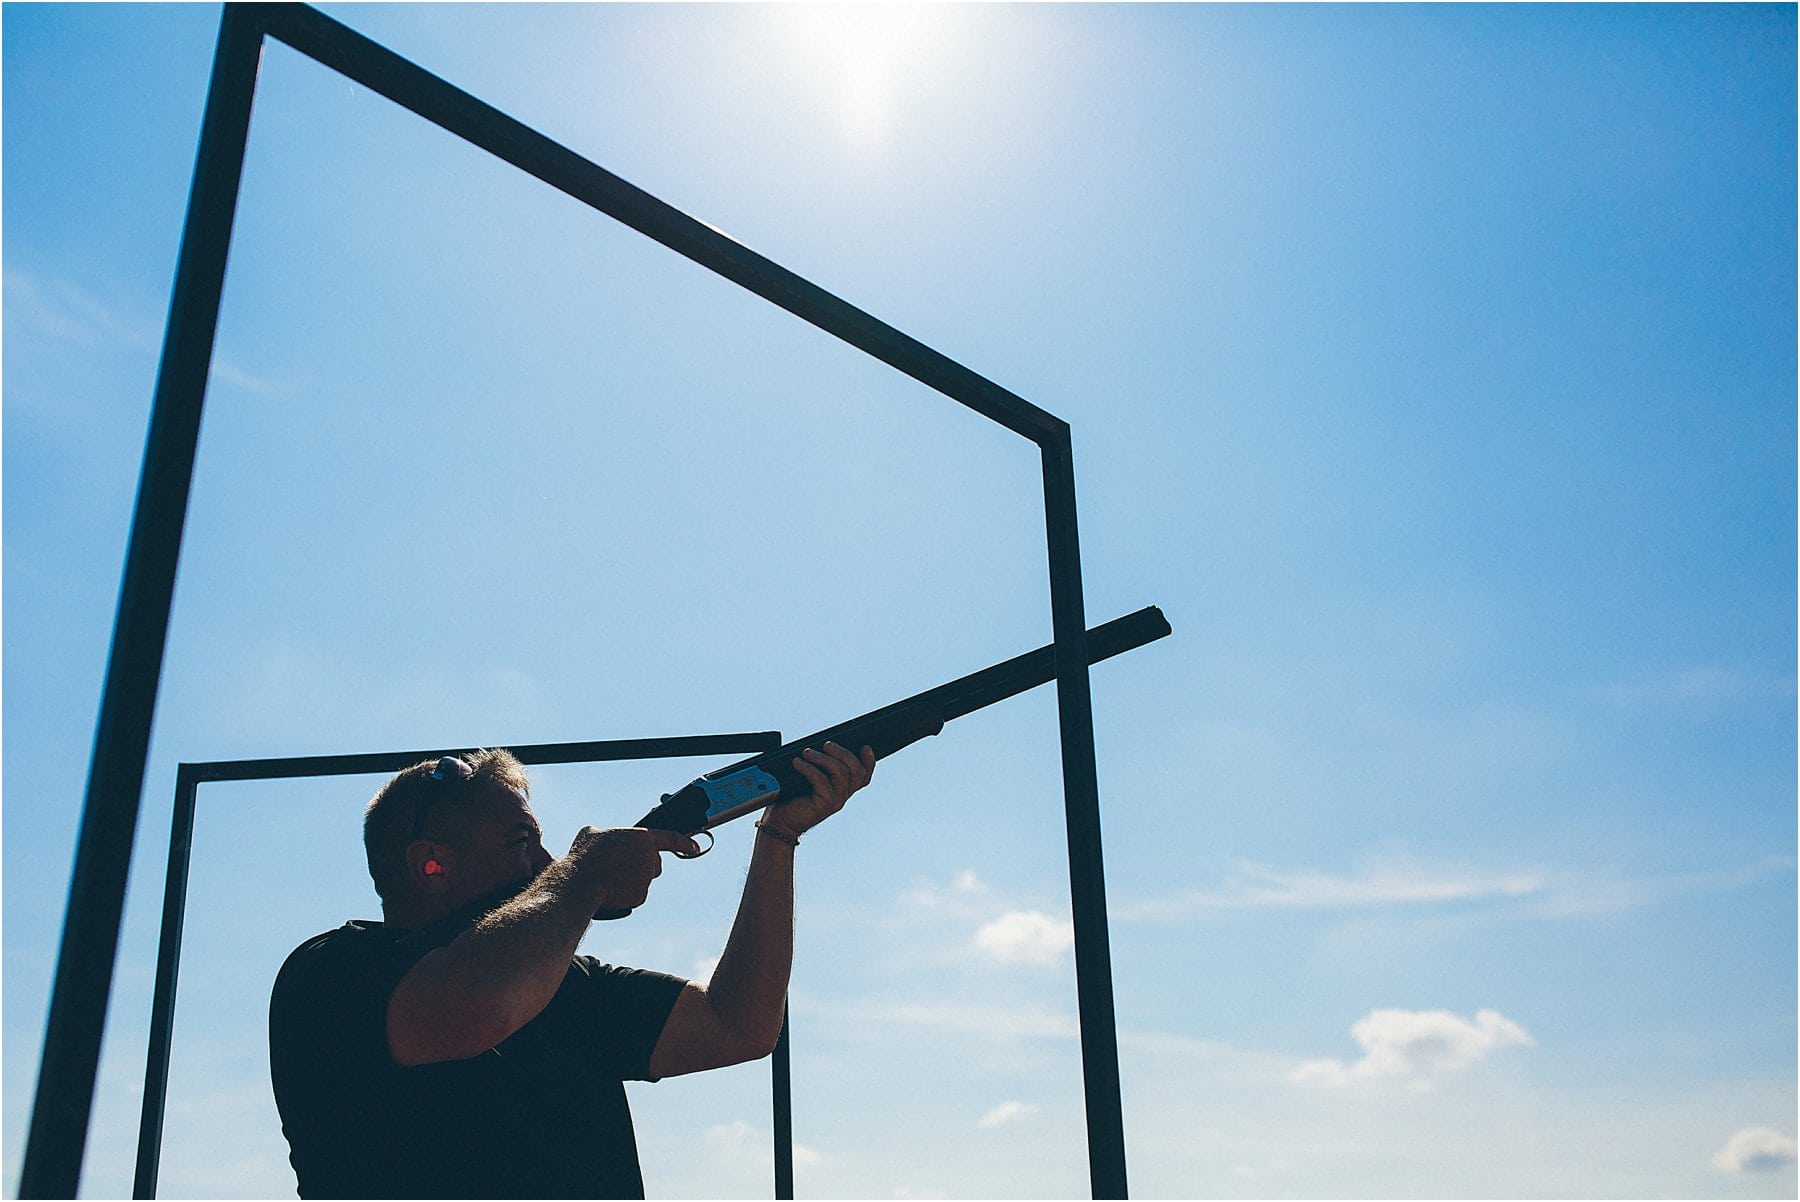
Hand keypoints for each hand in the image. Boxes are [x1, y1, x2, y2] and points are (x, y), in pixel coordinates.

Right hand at [570, 825, 699, 912]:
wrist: (580, 883)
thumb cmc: (584, 856)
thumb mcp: (592, 833)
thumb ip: (605, 833)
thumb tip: (600, 836)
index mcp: (642, 838)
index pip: (672, 838)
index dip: (685, 843)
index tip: (694, 847)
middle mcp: (649, 858)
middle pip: (654, 863)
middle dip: (642, 865)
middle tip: (620, 866)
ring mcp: (647, 878)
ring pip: (645, 879)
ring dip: (633, 879)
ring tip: (611, 878)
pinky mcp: (641, 896)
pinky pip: (637, 894)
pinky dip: (627, 893)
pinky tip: (612, 890)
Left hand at [765, 741, 874, 838]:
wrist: (780, 820)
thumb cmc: (792, 796)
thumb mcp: (810, 776)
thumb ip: (821, 765)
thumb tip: (823, 745)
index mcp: (843, 788)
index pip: (864, 776)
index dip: (869, 761)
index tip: (865, 746)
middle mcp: (843, 795)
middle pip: (857, 771)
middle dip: (843, 753)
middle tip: (826, 744)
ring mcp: (835, 801)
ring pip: (841, 773)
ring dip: (823, 758)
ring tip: (807, 753)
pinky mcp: (824, 805)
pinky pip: (822, 781)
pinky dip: (809, 768)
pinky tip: (797, 763)